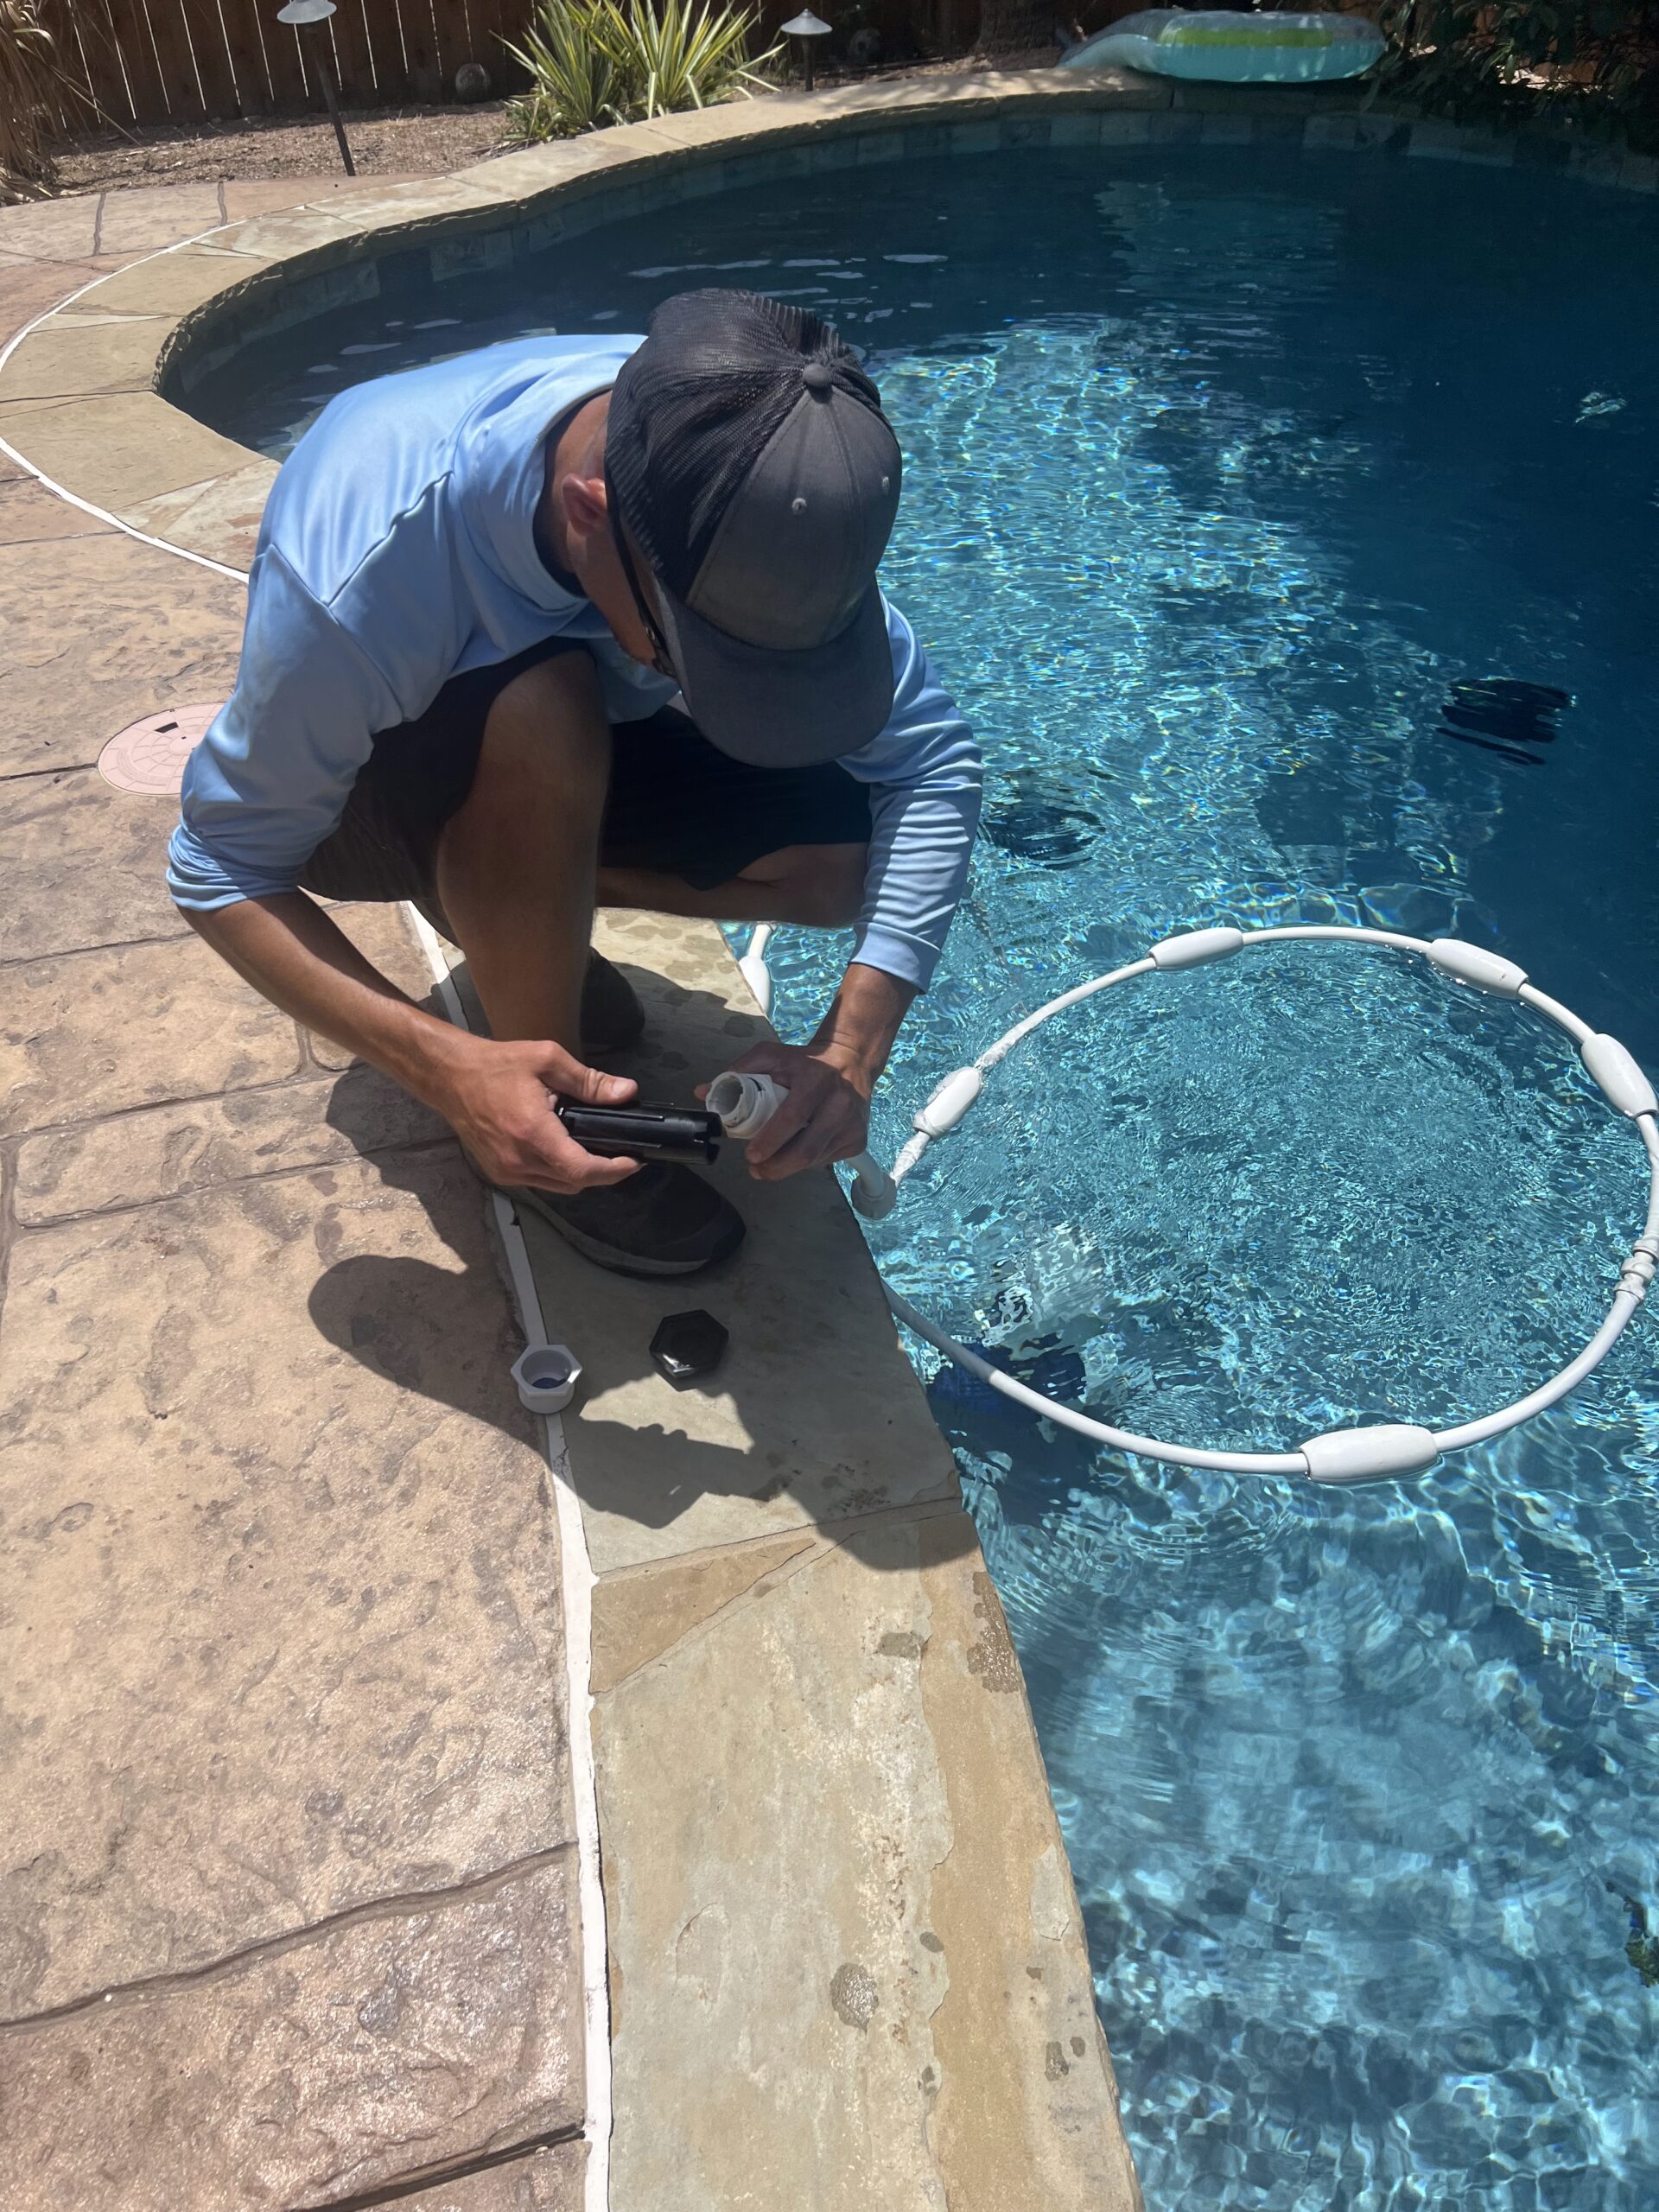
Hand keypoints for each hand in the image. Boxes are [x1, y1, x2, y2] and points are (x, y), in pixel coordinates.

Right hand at [429, 1035, 640, 1194]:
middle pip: (574, 1183)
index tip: (634, 1161)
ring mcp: (506, 1171)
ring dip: (580, 1175)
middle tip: (621, 1154)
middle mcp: (518, 1160)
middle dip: (602, 1173)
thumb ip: (589, 1082)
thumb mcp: (547, 1061)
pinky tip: (566, 1153)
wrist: (451, 1077)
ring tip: (597, 1153)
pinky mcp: (498, 1173)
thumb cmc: (496, 1065)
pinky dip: (558, 1173)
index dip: (613, 1171)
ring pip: (558, 1187)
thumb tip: (626, 1092)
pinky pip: (539, 1182)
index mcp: (533, 1133)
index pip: (581, 1169)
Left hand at [698, 1038, 871, 1182]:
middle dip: (776, 1168)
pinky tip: (797, 1150)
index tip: (751, 1156)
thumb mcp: (772, 1057)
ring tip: (771, 1162)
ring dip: (788, 1166)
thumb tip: (704, 1092)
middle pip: (806, 1150)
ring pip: (815, 1160)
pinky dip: (807, 1162)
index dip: (771, 1140)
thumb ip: (737, 1072)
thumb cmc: (805, 1061)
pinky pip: (826, 1160)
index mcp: (816, 1079)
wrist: (852, 1060)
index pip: (793, 1116)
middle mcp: (840, 1103)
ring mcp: (852, 1124)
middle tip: (756, 1171)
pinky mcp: (858, 1140)